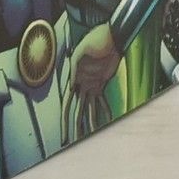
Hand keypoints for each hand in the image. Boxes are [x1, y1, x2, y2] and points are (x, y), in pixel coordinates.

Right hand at [62, 22, 120, 139]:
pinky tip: (107, 121)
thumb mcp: (83, 50)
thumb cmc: (97, 39)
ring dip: (90, 122)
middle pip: (77, 110)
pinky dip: (105, 111)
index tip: (65, 134)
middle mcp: (81, 85)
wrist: (112, 36)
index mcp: (75, 79)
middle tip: (73, 141)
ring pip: (89, 108)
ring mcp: (91, 85)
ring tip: (90, 135)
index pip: (68, 104)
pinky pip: (102, 101)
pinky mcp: (101, 83)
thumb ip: (75, 65)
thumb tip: (71, 83)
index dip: (66, 120)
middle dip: (75, 126)